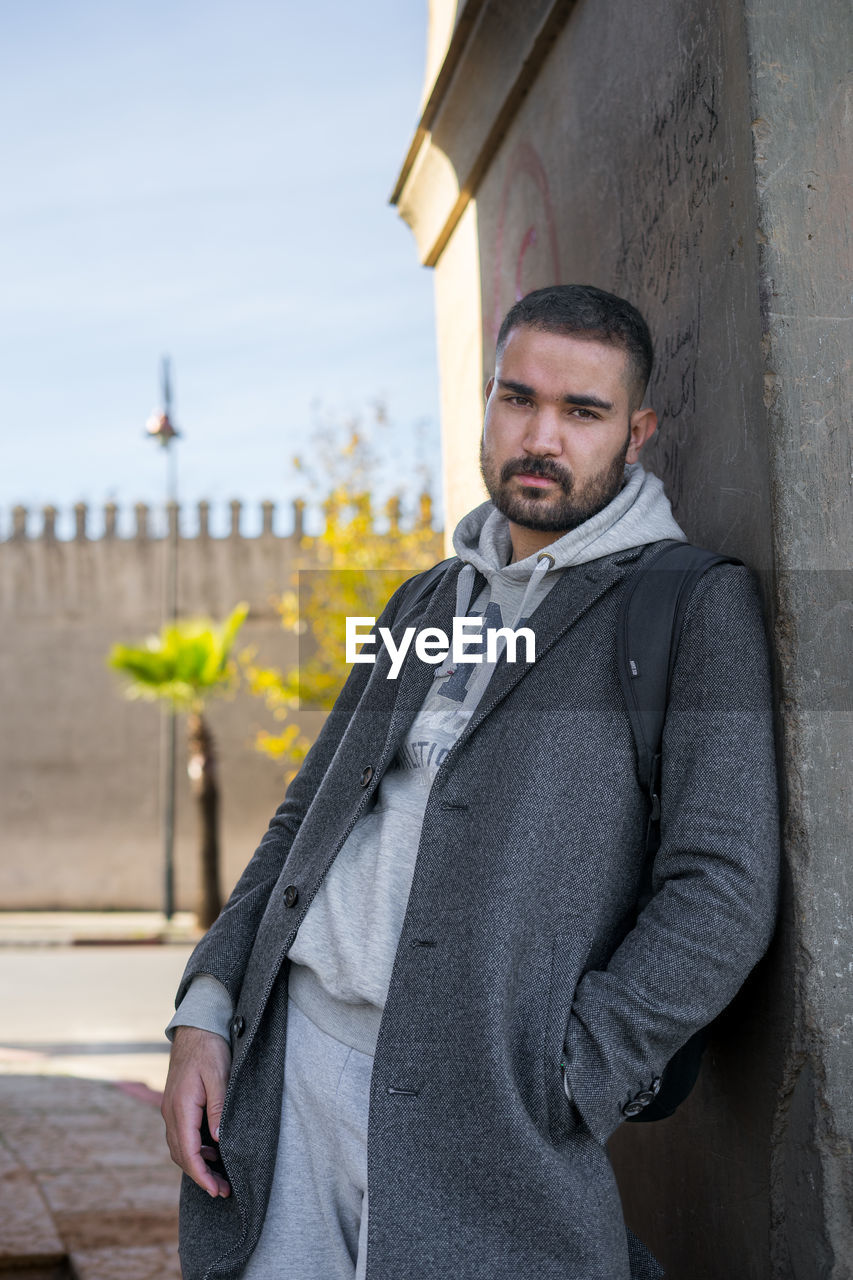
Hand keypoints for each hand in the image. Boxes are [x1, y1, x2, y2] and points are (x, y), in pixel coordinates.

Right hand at [161, 1026, 231, 1196]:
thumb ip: (218, 1108)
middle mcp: (170, 1112)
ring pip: (179, 1147)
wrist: (195, 1027)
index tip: (216, 1190)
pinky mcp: (175, 1104)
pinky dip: (194, 1149)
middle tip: (223, 1189)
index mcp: (181, 1108)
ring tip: (220, 1175)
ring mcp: (170, 1109)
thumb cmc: (210, 1049)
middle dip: (200, 1175)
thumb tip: (219, 1141)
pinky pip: (181, 1135)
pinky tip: (211, 1149)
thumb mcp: (219, 1076)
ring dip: (196, 1163)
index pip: (188, 1153)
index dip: (201, 1175)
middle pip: (181, 1155)